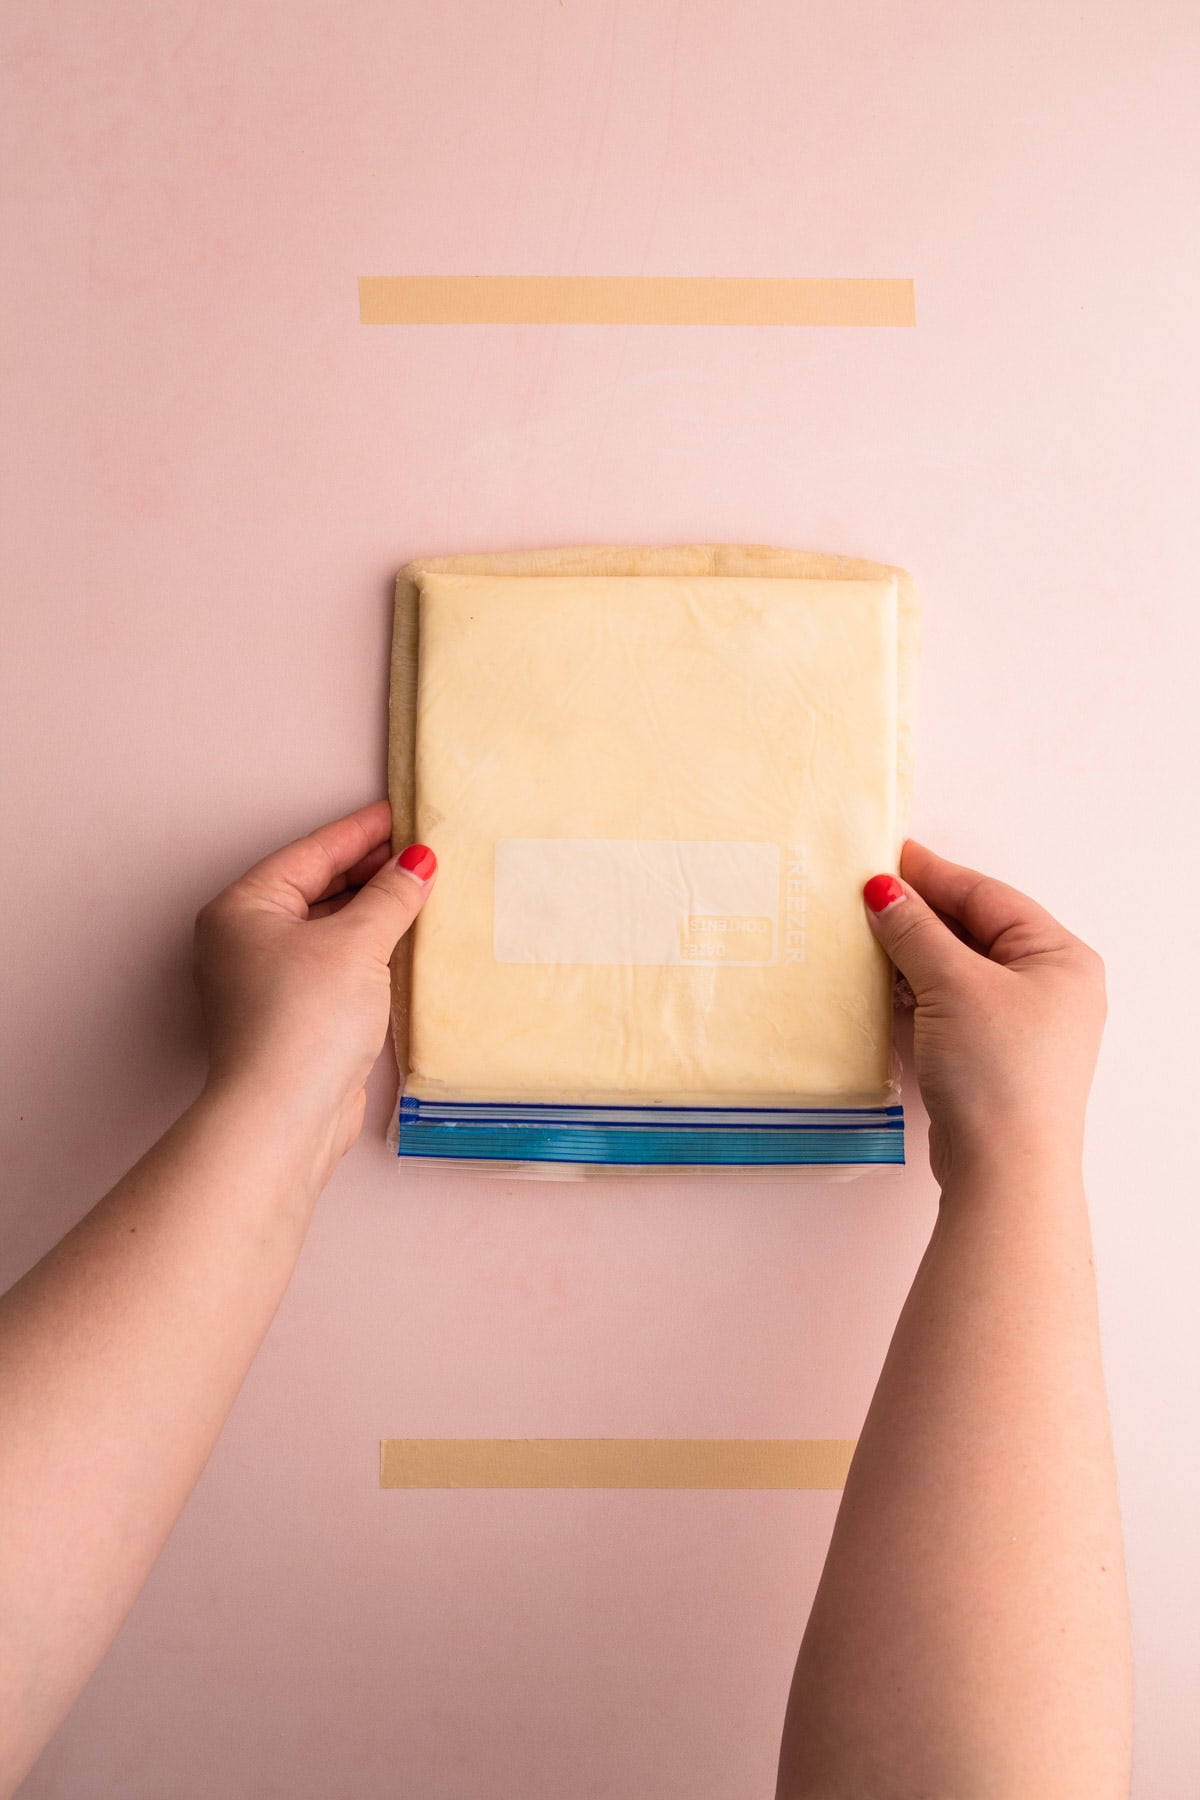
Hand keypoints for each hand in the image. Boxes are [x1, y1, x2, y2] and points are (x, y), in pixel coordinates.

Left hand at [193, 801, 435, 1166]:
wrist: (285, 1114)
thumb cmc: (304, 1020)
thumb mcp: (357, 943)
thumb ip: (391, 895)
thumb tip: (419, 862)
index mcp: (244, 907)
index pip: (312, 853)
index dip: (363, 831)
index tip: (404, 813)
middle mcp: (246, 938)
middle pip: (317, 886)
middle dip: (371, 869)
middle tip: (423, 849)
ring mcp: (266, 977)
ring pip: (327, 926)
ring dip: (372, 909)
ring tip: (422, 887)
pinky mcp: (292, 1012)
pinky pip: (334, 961)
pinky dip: (367, 945)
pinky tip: (404, 936)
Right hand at [863, 841, 1105, 1184]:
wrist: (1004, 1168)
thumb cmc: (997, 1070)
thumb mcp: (954, 984)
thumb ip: (916, 931)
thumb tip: (883, 890)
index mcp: (1059, 957)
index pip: (987, 896)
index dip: (932, 875)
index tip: (885, 857)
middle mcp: (1049, 986)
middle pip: (973, 931)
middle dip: (918, 916)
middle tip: (864, 896)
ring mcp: (1021, 1025)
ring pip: (958, 970)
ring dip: (912, 955)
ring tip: (862, 936)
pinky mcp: (992, 1057)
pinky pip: (950, 1006)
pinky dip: (917, 992)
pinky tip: (880, 984)